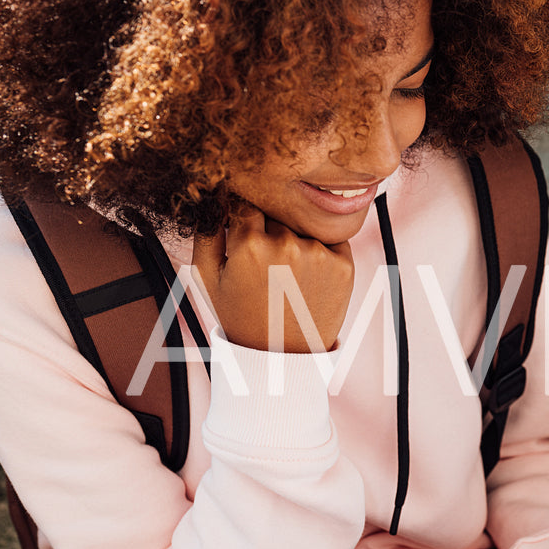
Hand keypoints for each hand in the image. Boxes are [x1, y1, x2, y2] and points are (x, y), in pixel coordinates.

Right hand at [192, 205, 353, 352]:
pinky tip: (308, 276)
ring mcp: (318, 254)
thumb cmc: (239, 313)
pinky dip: (321, 249)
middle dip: (269, 229)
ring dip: (295, 239)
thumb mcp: (207, 277)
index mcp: (249, 244)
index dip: (242, 218)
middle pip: (276, 213)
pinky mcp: (344, 264)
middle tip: (266, 264)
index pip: (244, 203)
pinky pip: (330, 239)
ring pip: (302, 226)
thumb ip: (205, 231)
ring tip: (286, 275)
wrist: (282, 354)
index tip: (243, 234)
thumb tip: (213, 193)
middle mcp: (286, 244)